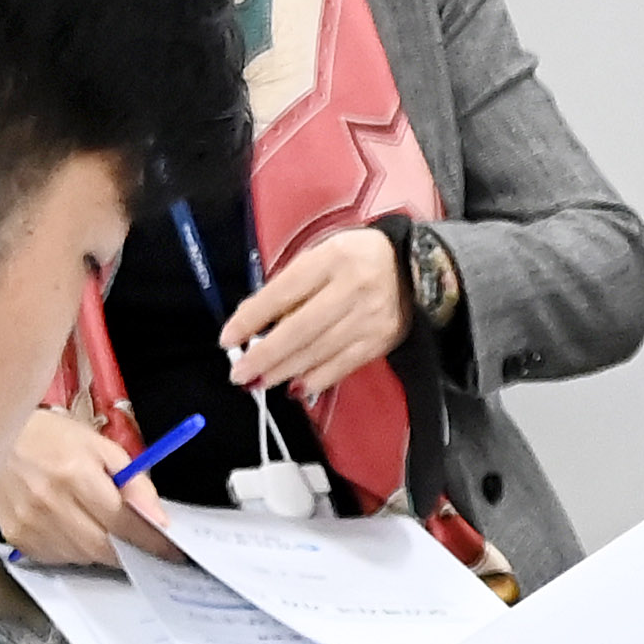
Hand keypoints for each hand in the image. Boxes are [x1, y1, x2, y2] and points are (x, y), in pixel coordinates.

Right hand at [0, 403, 173, 566]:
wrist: (4, 439)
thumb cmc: (57, 440)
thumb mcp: (105, 449)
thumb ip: (136, 485)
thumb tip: (158, 519)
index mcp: (75, 475)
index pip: (123, 522)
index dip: (151, 540)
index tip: (170, 550)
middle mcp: (48, 501)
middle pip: (103, 547)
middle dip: (128, 549)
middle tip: (139, 543)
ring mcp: (28, 521)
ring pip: (81, 556)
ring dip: (101, 550)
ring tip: (100, 525)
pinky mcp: (15, 534)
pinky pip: (57, 557)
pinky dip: (74, 551)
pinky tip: (73, 528)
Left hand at [220, 226, 413, 403]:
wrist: (414, 267)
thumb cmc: (356, 259)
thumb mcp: (320, 257)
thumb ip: (291, 286)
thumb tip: (255, 323)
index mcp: (332, 259)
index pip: (284, 292)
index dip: (253, 318)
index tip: (229, 338)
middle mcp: (353, 289)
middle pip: (300, 329)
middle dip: (265, 355)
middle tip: (240, 373)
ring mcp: (370, 318)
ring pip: (320, 351)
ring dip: (285, 370)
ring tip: (259, 381)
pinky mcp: (382, 340)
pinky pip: (344, 365)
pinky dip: (318, 378)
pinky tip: (296, 386)